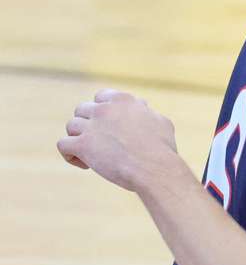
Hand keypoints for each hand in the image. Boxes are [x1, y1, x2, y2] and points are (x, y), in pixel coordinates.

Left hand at [57, 89, 179, 191]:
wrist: (154, 168)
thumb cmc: (162, 149)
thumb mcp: (161, 122)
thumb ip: (146, 112)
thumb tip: (142, 106)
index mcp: (123, 100)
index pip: (100, 97)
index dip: (101, 111)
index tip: (109, 125)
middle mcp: (104, 109)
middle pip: (82, 110)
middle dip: (87, 124)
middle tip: (99, 142)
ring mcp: (92, 126)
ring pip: (71, 126)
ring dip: (78, 139)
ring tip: (92, 155)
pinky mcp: (83, 145)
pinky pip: (63, 145)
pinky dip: (70, 155)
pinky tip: (85, 165)